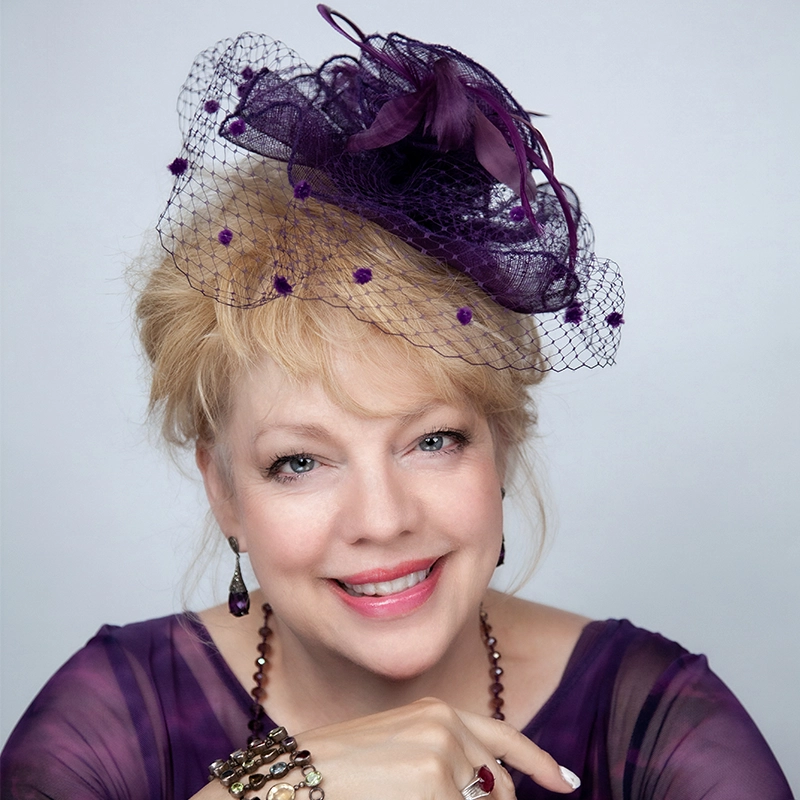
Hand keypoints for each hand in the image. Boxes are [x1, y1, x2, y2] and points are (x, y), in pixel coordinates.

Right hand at [296, 697, 579, 798]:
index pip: (504, 737)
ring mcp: (442, 758)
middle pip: (500, 790)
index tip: (566, 783)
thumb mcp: (400, 744)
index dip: (540, 762)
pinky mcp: (434, 789)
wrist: (297, 775)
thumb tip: (489, 788)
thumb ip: (447, 755)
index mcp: (438, 711)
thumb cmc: (341, 766)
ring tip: (406, 796)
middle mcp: (447, 727)